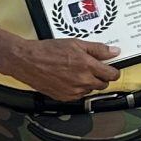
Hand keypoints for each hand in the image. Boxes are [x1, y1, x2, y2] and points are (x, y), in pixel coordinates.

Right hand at [5, 37, 121, 100]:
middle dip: (101, 77)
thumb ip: (98, 49)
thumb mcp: (76, 43)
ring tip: (77, 72)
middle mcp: (82, 81)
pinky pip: (77, 95)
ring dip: (88, 83)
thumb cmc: (48, 51)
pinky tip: (69, 79)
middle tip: (92, 69)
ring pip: (90, 90)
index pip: (111, 75)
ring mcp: (73, 91)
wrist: (27, 61)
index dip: (113, 71)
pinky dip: (77, 89)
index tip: (111, 69)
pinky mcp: (64, 97)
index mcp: (87, 66)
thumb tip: (114, 52)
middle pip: (103, 85)